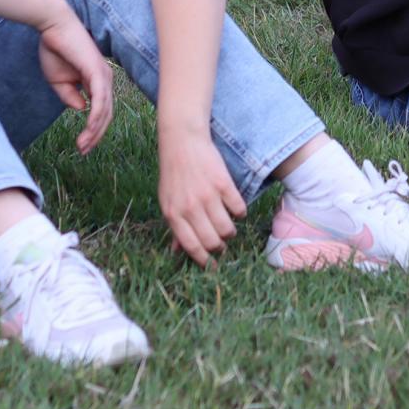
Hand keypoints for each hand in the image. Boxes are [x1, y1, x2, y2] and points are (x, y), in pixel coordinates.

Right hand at [35, 9, 114, 155]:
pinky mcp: (98, 72)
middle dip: (95, 136)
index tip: (81, 146)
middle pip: (106, 115)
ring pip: (105, 111)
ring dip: (94, 131)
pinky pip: (101, 100)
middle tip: (82, 151)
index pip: (101, 111)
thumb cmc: (55, 49)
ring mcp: (104, 76)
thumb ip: (70, 96)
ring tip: (82, 145)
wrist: (52, 27)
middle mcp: (105, 79)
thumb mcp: (59, 81)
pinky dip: (96, 117)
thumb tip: (81, 109)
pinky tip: (89, 129)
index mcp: (97, 81)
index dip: (93, 130)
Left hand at [157, 128, 247, 267]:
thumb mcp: (167, 201)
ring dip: (230, 232)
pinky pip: (238, 208)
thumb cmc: (173, 174)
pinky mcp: (223, 183)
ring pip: (227, 228)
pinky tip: (236, 209)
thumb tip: (176, 252)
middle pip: (212, 240)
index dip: (202, 259)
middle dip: (219, 248)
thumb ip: (174, 226)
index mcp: (173, 214)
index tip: (211, 266)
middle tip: (222, 246)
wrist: (183, 142)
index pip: (191, 246)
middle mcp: (190, 207)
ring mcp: (207, 195)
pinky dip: (240, 212)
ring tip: (229, 228)